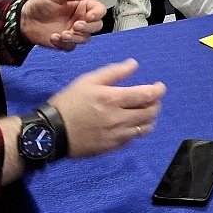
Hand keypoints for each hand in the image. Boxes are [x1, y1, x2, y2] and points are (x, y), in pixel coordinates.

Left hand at [22, 0, 106, 50]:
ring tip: (63, 34)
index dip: (97, 14)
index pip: (99, 11)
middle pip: (96, 26)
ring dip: (76, 37)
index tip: (89, 16)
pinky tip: (54, 37)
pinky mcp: (65, 43)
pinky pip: (71, 47)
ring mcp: (73, 32)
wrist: (25, 20)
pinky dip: (63, 44)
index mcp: (82, 6)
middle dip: (88, 27)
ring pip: (85, 38)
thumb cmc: (40, 5)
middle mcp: (80, 19)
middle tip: (76, 25)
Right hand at [49, 59, 165, 157]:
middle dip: (156, 104)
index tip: (160, 87)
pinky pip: (133, 139)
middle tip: (151, 98)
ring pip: (145, 128)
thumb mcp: (88, 81)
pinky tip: (130, 124)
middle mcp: (119, 119)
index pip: (147, 95)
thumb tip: (133, 64)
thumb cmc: (68, 103)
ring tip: (143, 111)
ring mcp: (116, 135)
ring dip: (150, 118)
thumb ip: (114, 72)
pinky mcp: (111, 147)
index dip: (159, 90)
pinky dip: (137, 130)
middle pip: (151, 112)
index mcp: (113, 99)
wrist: (51, 132)